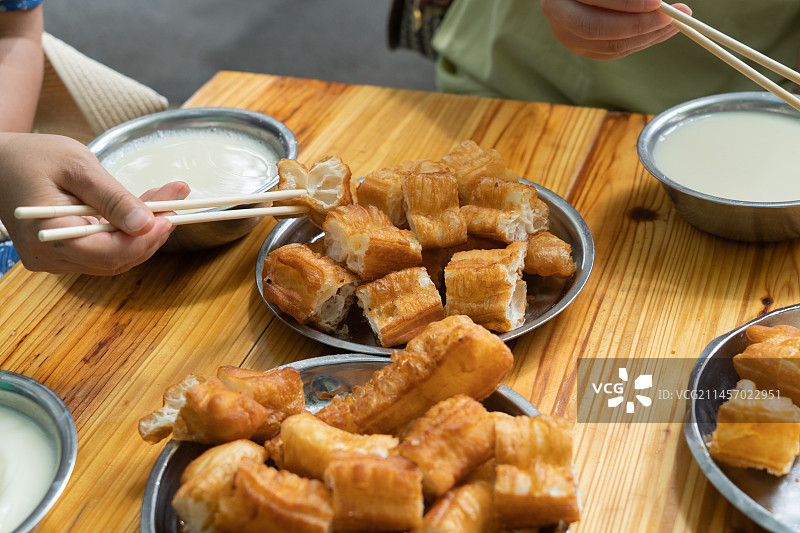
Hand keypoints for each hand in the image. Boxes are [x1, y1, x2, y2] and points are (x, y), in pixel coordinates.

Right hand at [0, 132, 190, 275]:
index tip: (170, 217)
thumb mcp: (77, 167)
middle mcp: (52, 257)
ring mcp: (58, 258)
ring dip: (145, 230)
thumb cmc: (32, 157)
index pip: (108, 253)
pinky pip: (106, 247)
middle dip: (152, 233)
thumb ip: (112, 197)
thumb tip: (145, 223)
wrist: (0, 161)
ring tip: (169, 198)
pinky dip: (129, 229)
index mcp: (49, 236)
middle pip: (116, 258)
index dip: (145, 240)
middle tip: (177, 203)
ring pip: (115, 255)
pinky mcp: (67, 252)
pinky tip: (148, 207)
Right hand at [540, 0, 691, 59]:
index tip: (657, 2)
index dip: (627, 4)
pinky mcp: (582, 48)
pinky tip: (660, 32)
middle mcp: (559, 19)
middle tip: (670, 18)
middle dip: (639, 26)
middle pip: (597, 30)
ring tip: (676, 23)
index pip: (594, 2)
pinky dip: (640, 43)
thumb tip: (656, 2)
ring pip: (608, 46)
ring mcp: (568, 37)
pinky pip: (613, 52)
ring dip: (646, 37)